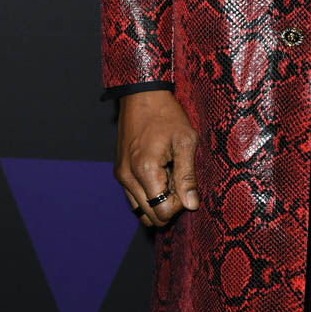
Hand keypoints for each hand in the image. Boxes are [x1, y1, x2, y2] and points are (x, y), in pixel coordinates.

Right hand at [114, 90, 199, 226]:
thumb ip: (187, 176)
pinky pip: (133, 197)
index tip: (186, 184)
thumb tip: (191, 205)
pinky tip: (160, 173)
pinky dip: (148, 194)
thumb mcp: (185, 141)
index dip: (179, 204)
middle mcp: (128, 178)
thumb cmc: (166, 114)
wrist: (142, 95)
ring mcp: (121, 175)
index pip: (162, 212)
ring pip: (140, 210)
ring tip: (170, 176)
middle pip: (150, 216)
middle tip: (179, 179)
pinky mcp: (119, 172)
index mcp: (145, 171)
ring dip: (157, 201)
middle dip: (168, 204)